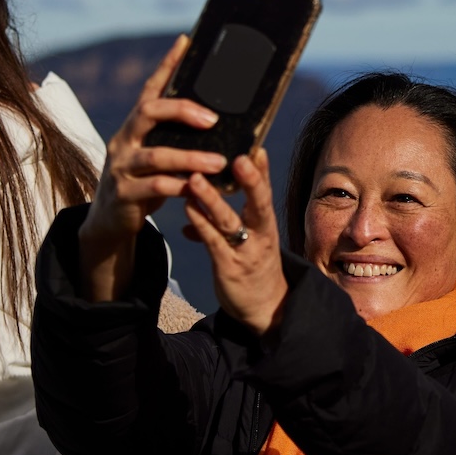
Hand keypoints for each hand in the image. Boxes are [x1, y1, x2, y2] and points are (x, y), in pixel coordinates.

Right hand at [77, 36, 226, 300]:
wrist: (109, 221)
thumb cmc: (141, 181)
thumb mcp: (154, 155)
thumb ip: (172, 139)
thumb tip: (214, 121)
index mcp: (133, 126)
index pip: (150, 88)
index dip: (167, 65)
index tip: (186, 41)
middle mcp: (123, 140)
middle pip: (148, 112)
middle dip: (181, 110)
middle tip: (214, 119)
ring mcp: (120, 166)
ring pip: (157, 155)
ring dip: (191, 158)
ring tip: (219, 162)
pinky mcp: (124, 194)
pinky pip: (156, 188)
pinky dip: (181, 187)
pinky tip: (199, 189)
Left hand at [181, 149, 286, 335]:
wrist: (265, 308)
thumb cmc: (255, 264)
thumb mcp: (253, 235)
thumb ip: (233, 211)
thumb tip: (214, 185)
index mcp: (266, 223)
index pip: (265, 191)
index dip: (261, 170)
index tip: (256, 147)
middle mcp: (261, 234)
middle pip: (259, 203)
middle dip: (251, 181)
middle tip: (240, 158)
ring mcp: (245, 251)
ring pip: (230, 222)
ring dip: (212, 200)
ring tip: (196, 179)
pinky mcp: (229, 268)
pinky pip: (213, 243)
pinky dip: (201, 225)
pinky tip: (188, 209)